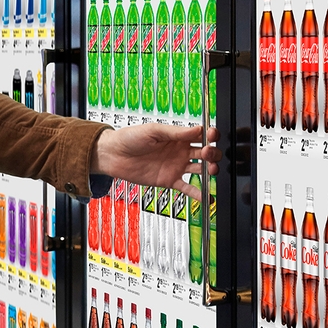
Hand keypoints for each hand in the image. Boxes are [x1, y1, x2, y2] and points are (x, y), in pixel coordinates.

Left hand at [91, 123, 220, 200]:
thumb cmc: (130, 138)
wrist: (114, 155)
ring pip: (200, 169)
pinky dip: (198, 193)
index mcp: (177, 136)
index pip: (200, 135)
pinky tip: (207, 197)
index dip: (210, 136)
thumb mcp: (153, 130)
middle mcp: (180, 151)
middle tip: (208, 154)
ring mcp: (176, 166)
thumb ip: (175, 132)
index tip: (213, 136)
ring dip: (210, 170)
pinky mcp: (169, 180)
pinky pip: (187, 188)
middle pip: (205, 153)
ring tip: (212, 171)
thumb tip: (196, 130)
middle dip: (212, 153)